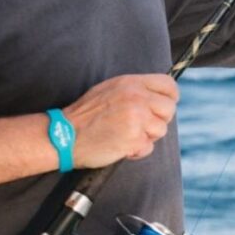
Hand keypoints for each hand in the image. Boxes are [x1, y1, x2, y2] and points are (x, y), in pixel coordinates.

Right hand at [62, 74, 179, 166]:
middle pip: (169, 109)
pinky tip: (121, 146)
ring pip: (161, 130)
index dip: (170, 98)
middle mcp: (136, 97)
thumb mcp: (109, 90)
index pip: (168, 85)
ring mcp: (137, 117)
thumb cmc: (85, 115)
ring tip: (126, 136)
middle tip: (140, 126)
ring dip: (147, 137)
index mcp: (131, 83)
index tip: (161, 108)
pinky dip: (137, 151)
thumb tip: (157, 96)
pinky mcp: (134, 137)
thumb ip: (134, 90)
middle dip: (158, 120)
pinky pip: (148, 147)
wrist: (64, 135)